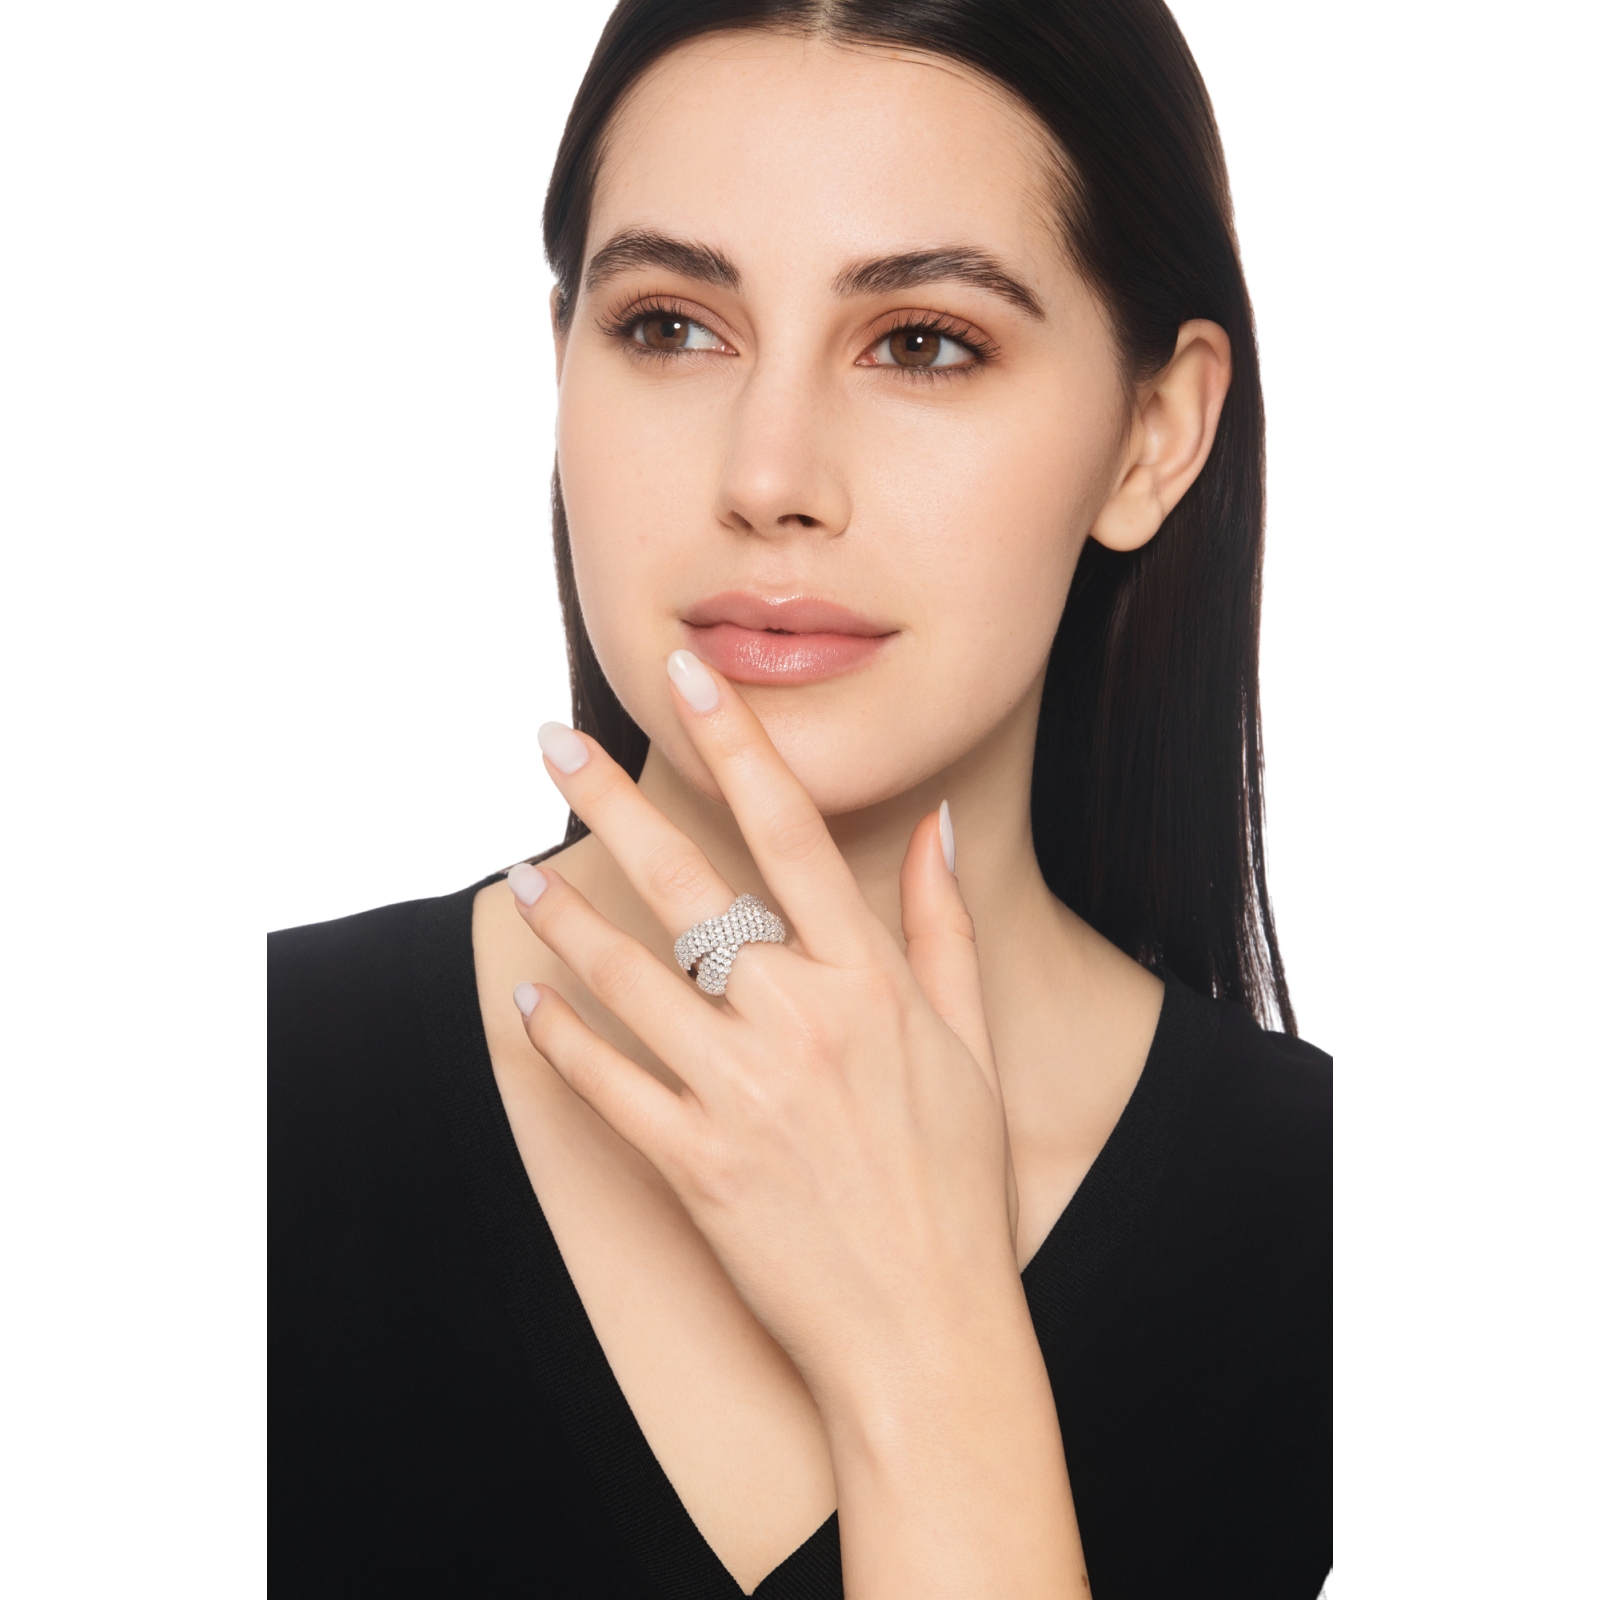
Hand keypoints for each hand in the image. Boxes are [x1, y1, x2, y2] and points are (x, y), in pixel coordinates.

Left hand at [507, 650, 1085, 1595]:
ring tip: (525, 872)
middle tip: (550, 743)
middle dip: (610, 798)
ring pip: (628, 975)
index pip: (790, 830)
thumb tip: (932, 824)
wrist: (928, 1332)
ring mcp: (740, 1093)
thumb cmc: (958, 1185)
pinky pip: (607, 1082)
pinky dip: (562, 1038)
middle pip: (687, 882)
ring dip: (566, 916)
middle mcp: (799, 1021)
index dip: (734, 741)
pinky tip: (530, 1002)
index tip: (684, 675)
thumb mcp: (971, 1046)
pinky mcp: (692, 1163)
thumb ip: (941, 928)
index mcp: (869, 983)